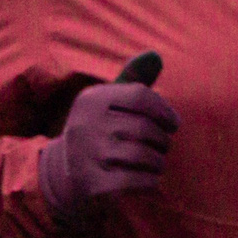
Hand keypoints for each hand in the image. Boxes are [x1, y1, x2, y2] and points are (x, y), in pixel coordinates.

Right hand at [40, 80, 180, 220]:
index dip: (165, 111)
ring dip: (159, 161)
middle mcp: (84, 125)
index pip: (141, 96)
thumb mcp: (111, 101)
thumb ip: (134, 77)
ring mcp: (85, 156)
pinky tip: (150, 178)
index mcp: (91, 99)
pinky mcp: (90, 183)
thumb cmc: (101, 129)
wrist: (64, 172)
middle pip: (145, 128)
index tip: (173, 124)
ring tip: (157, 162)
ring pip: (142, 155)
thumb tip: (154, 54)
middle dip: (163, 140)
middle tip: (163, 146)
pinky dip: (151, 180)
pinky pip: (135, 180)